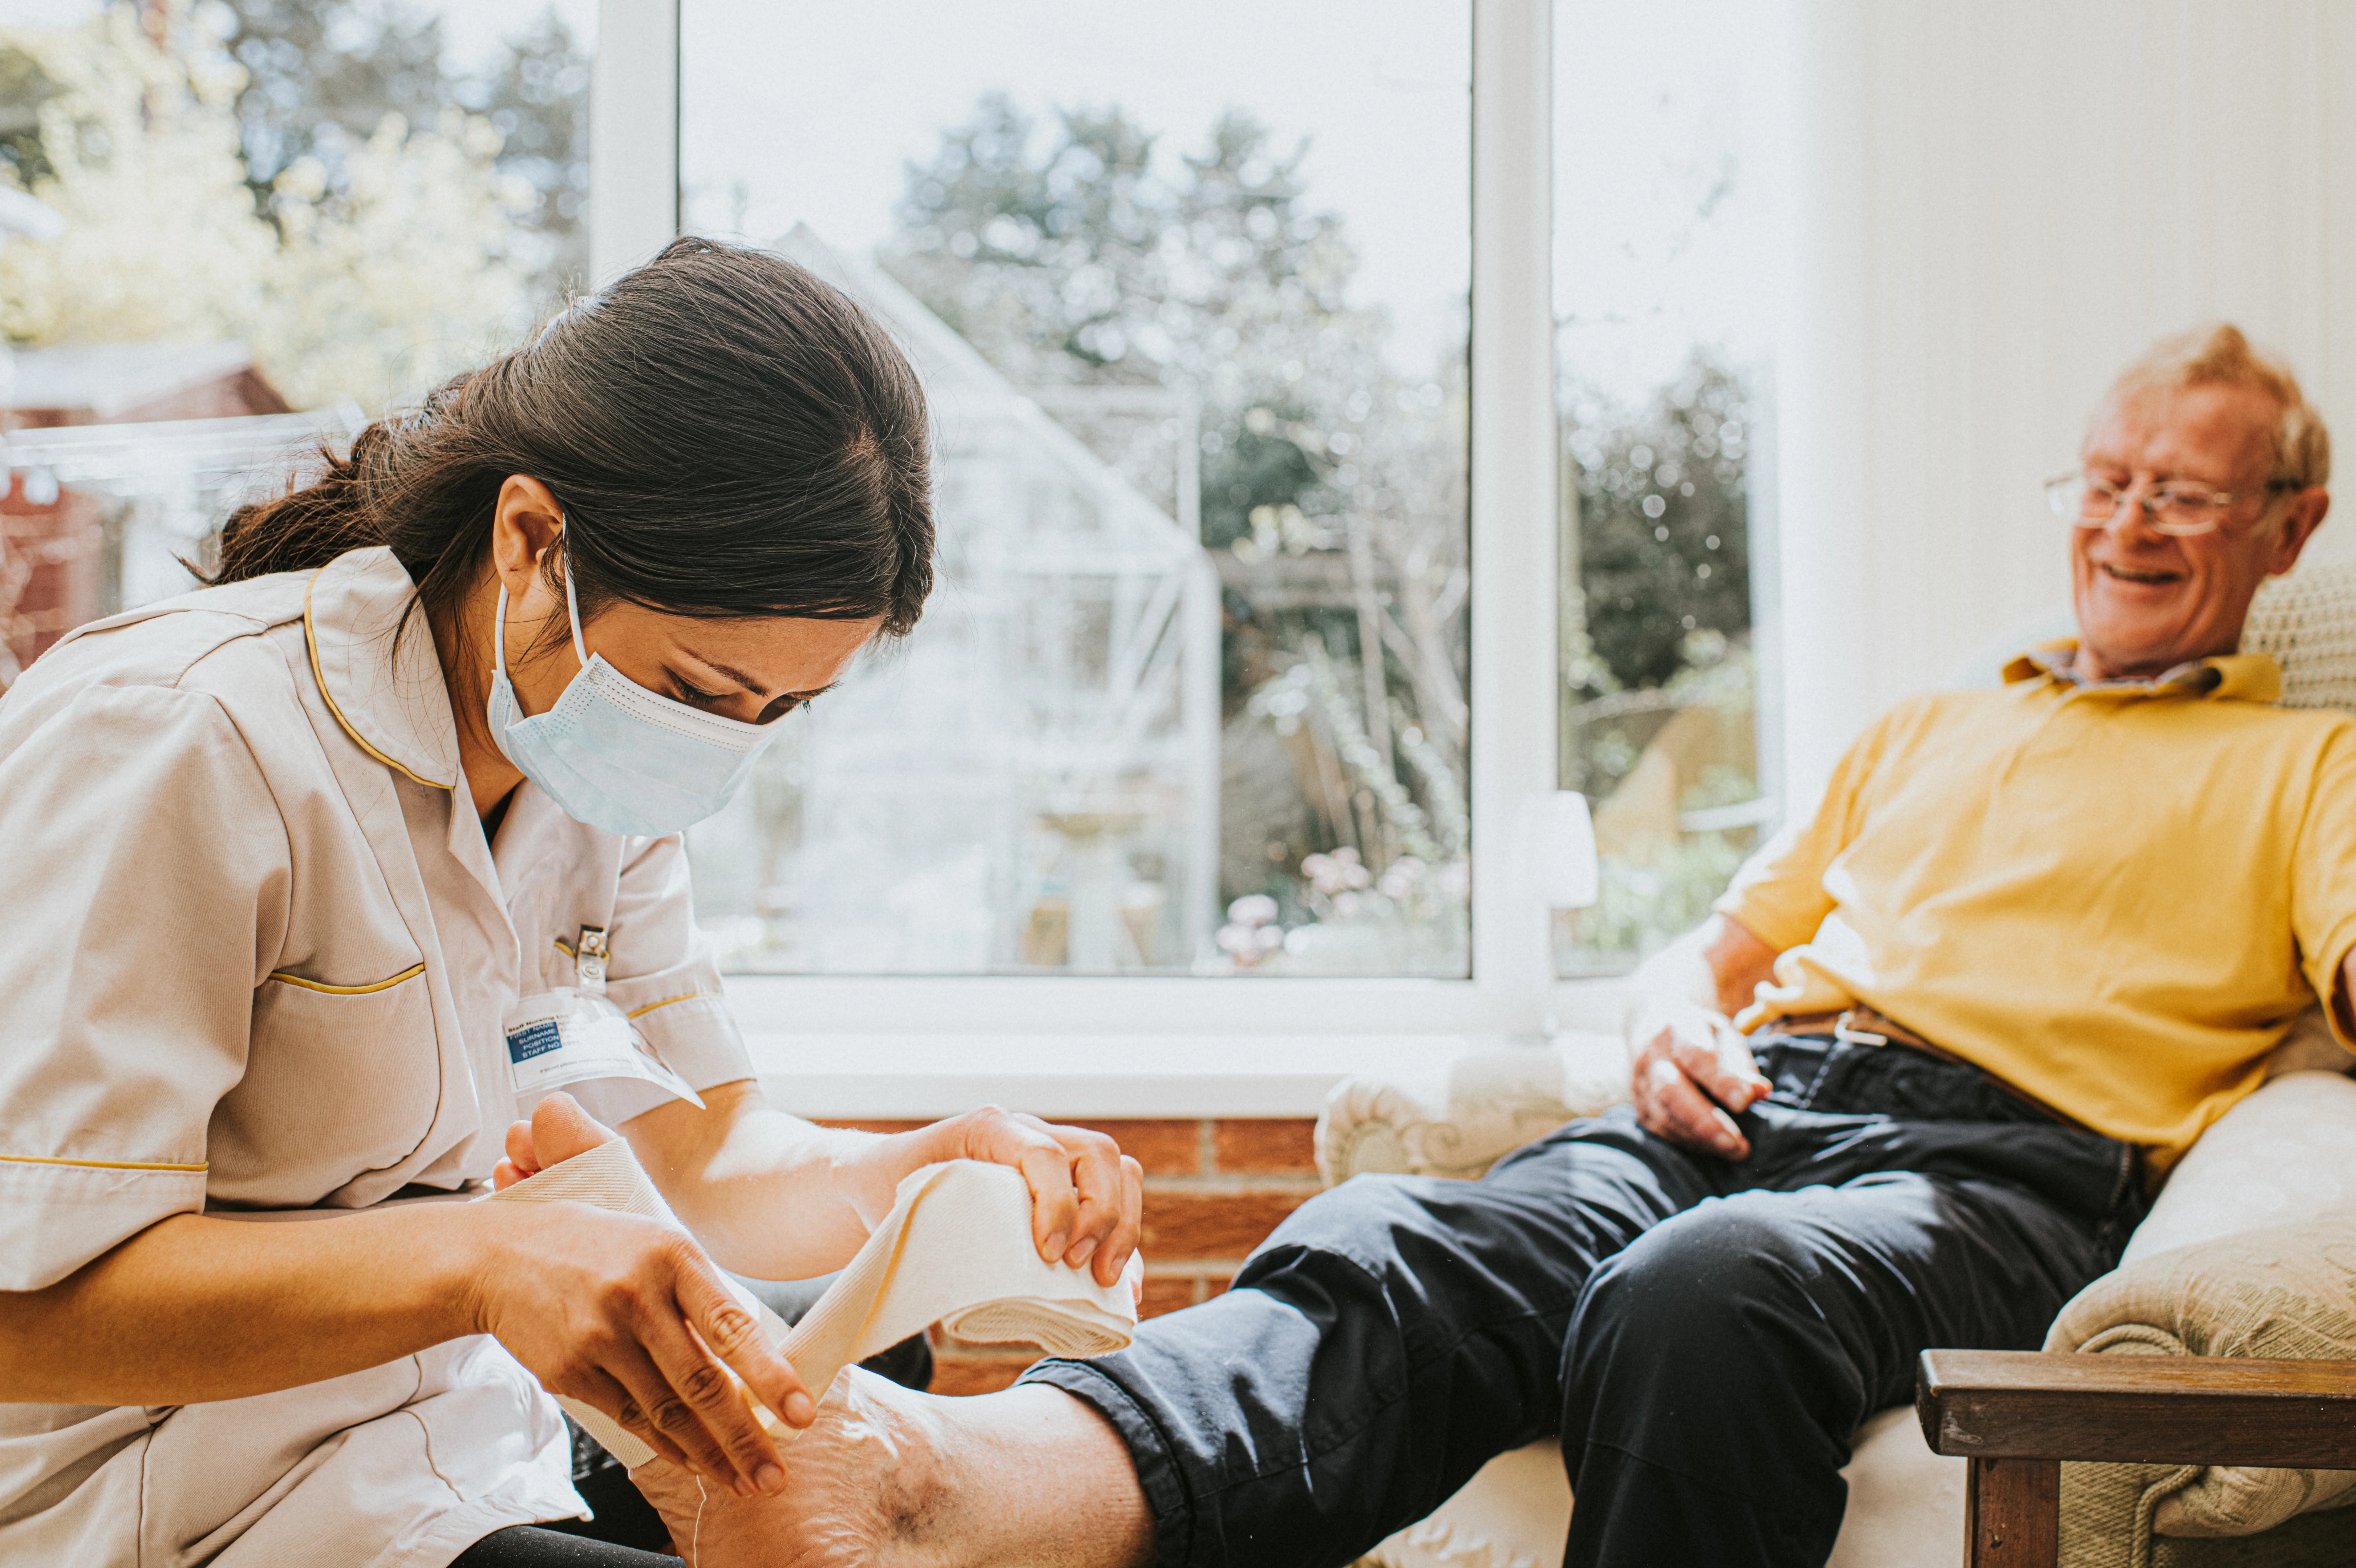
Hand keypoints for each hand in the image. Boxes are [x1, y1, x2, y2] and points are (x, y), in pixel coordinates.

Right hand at [474, 1095, 813, 1496]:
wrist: (500, 1257)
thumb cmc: (598, 1250)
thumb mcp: (658, 1248)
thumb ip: (702, 1298)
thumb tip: (754, 1361)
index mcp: (672, 1257)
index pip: (732, 1326)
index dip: (770, 1375)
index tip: (802, 1412)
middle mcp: (636, 1298)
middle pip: (700, 1383)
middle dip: (744, 1438)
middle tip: (774, 1475)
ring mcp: (598, 1337)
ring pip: (666, 1412)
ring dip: (709, 1454)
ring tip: (741, 1481)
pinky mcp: (569, 1372)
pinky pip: (630, 1419)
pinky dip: (666, 1445)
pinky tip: (692, 1461)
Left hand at [868, 1107, 1144, 1288]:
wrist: (879, 1180)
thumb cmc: (888, 1193)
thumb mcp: (901, 1208)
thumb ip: (930, 1240)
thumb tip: (973, 1299)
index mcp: (988, 1129)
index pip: (1045, 1152)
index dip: (1058, 1203)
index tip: (1049, 1253)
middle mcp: (1028, 1134)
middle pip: (1097, 1155)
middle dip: (1102, 1215)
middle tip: (1079, 1267)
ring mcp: (1053, 1156)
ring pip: (1118, 1172)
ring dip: (1122, 1227)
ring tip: (1104, 1279)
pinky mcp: (1065, 1187)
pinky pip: (1115, 1201)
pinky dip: (1124, 1243)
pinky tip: (1122, 1286)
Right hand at [1627, 999, 1771, 1157]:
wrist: (1651, 1026)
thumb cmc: (1699, 1035)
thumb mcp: (1723, 1036)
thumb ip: (1740, 1064)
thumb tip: (1760, 1092)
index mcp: (1677, 1026)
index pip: (1696, 1055)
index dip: (1721, 1080)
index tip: (1746, 1102)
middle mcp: (1652, 1054)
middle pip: (1670, 1090)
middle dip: (1704, 1121)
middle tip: (1737, 1143)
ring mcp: (1640, 1081)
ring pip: (1663, 1115)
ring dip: (1699, 1137)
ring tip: (1734, 1150)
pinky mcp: (1639, 1104)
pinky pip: (1660, 1129)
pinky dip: (1687, 1141)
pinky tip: (1712, 1147)